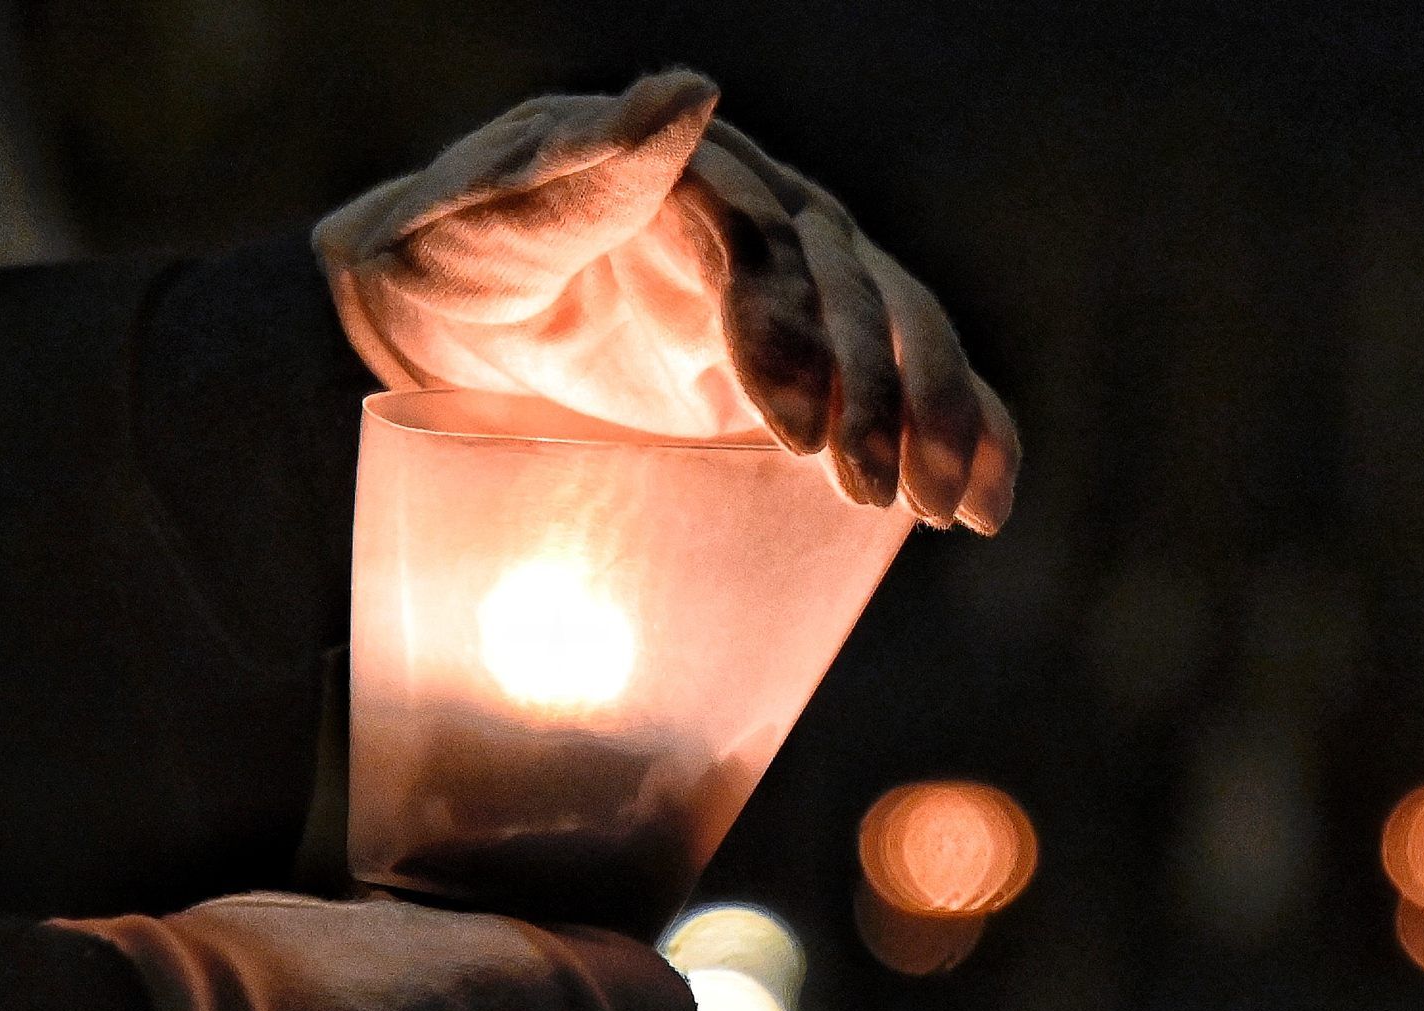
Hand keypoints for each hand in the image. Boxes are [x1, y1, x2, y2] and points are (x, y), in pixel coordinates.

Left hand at [315, 69, 1019, 532]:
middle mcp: (760, 214)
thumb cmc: (441, 255)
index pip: (761, 244)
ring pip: (896, 333)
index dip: (786, 331)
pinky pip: (900, 383)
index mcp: (684, 169)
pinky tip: (987, 496)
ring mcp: (792, 285)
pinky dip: (958, 431)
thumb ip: (573, 170)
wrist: (436, 307)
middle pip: (850, 289)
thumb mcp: (476, 217)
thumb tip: (685, 89)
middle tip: (869, 488)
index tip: (791, 424)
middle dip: (873, 394)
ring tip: (943, 508)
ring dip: (932, 417)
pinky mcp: (803, 357)